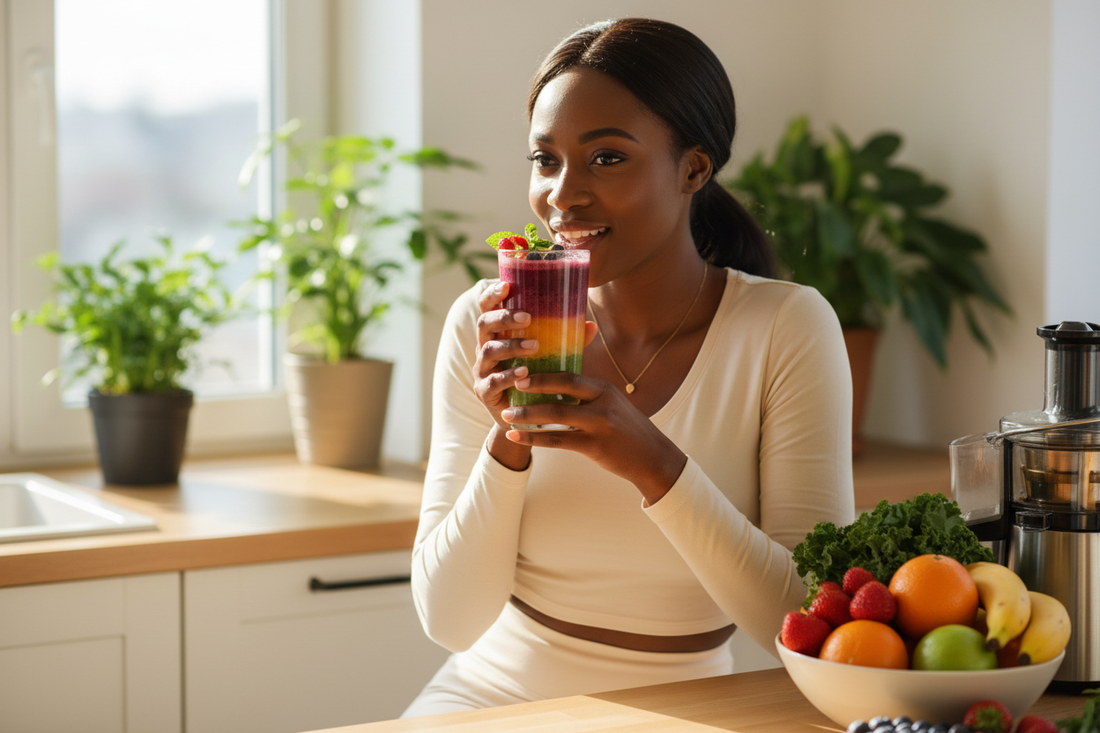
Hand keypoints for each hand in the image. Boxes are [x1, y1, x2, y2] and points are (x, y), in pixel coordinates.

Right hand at [472, 281, 597, 469]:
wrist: (527, 418)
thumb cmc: (539, 379)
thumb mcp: (553, 357)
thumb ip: (568, 342)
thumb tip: (590, 325)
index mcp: (498, 333)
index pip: (488, 307)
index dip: (492, 294)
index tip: (507, 285)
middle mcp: (485, 347)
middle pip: (484, 324)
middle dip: (504, 317)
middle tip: (527, 317)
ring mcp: (482, 370)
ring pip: (488, 350)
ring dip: (511, 346)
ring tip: (534, 346)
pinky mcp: (483, 392)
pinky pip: (492, 381)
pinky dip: (508, 376)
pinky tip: (523, 373)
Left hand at [501, 373, 686, 504]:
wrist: (652, 457)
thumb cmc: (627, 430)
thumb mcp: (612, 404)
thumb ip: (588, 395)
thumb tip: (556, 385)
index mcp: (604, 389)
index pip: (570, 375)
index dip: (544, 373)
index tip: (522, 370)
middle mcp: (602, 403)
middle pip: (562, 390)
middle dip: (533, 387)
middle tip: (511, 386)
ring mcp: (600, 425)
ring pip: (556, 416)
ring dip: (527, 415)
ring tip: (505, 416)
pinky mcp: (595, 447)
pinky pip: (558, 440)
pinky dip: (534, 438)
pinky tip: (516, 437)